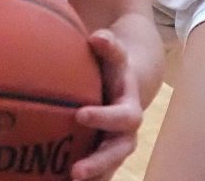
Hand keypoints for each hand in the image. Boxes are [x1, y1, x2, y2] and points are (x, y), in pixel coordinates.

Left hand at [71, 30, 142, 180]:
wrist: (125, 86)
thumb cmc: (114, 67)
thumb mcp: (115, 55)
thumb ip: (108, 45)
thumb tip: (97, 37)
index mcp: (129, 108)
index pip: (122, 117)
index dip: (103, 117)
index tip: (80, 114)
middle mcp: (125, 134)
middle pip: (117, 153)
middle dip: (98, 163)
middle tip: (75, 172)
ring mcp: (114, 149)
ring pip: (107, 170)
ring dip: (92, 178)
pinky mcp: (102, 159)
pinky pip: (97, 175)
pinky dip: (86, 180)